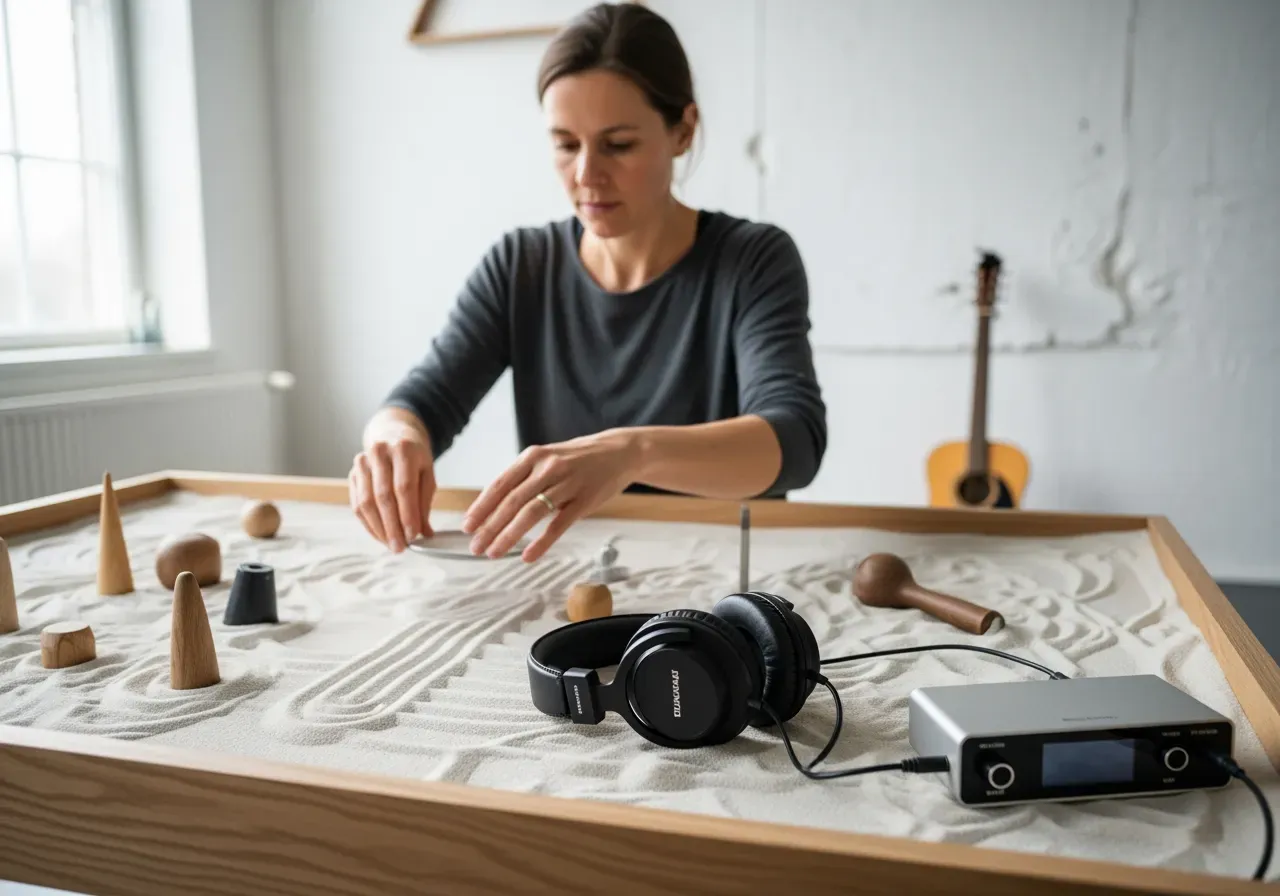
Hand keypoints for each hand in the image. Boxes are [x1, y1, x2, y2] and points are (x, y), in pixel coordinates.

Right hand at [349, 422, 435, 552]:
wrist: (391, 434)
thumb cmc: (413, 457)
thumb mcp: (427, 472)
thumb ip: (424, 502)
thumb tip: (424, 534)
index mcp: (403, 449)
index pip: (404, 487)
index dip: (408, 514)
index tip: (413, 535)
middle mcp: (379, 453)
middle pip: (383, 496)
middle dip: (392, 526)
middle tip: (400, 547)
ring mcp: (362, 462)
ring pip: (366, 502)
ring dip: (378, 529)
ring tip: (391, 545)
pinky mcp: (352, 474)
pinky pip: (357, 504)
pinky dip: (368, 524)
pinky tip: (380, 535)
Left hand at [461, 429, 641, 561]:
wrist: (619, 452)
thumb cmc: (578, 459)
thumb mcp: (547, 458)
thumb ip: (524, 478)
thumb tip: (494, 506)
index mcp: (533, 457)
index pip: (500, 484)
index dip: (481, 507)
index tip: (467, 526)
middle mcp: (547, 468)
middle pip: (511, 502)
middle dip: (489, 527)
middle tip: (475, 546)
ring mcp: (567, 484)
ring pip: (531, 514)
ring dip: (509, 536)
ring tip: (494, 552)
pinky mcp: (584, 500)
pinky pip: (558, 525)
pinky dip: (541, 542)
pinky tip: (527, 556)